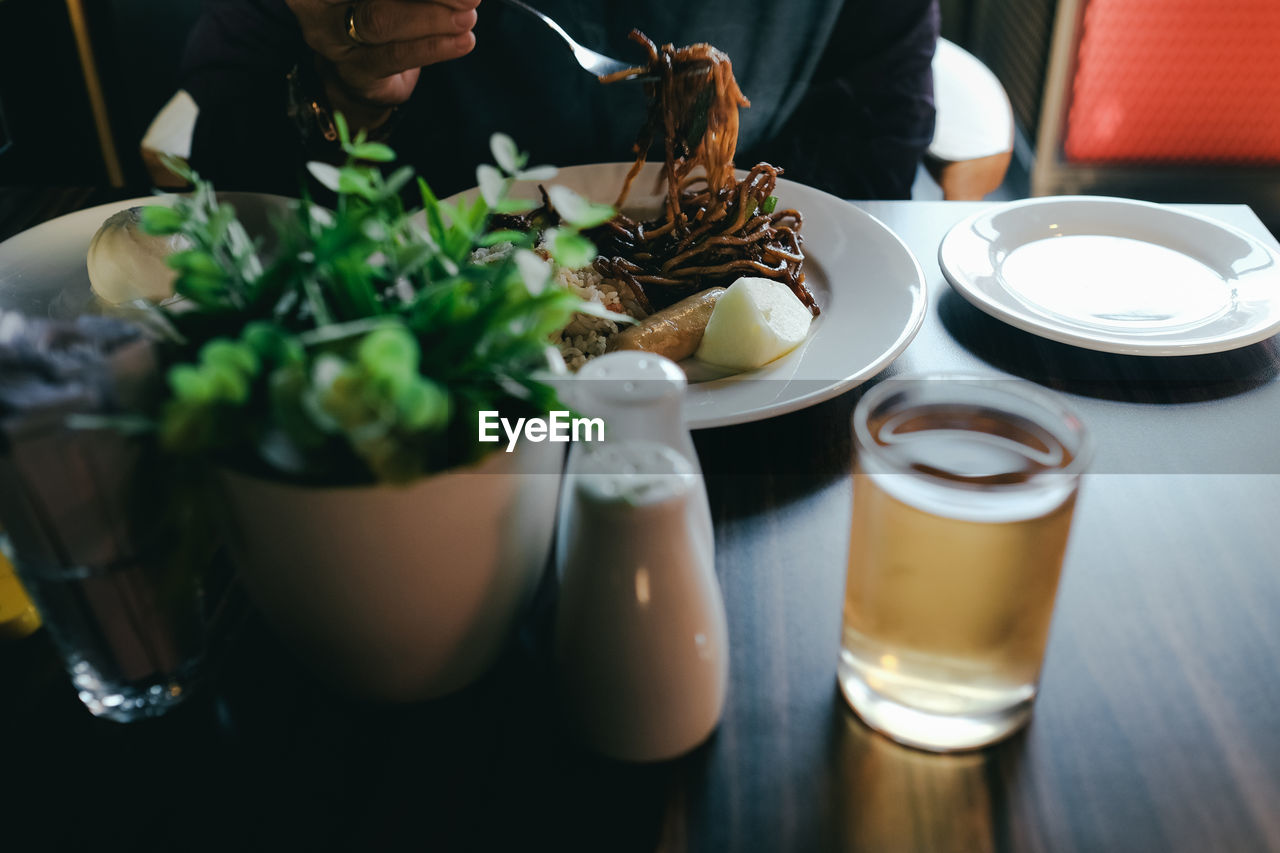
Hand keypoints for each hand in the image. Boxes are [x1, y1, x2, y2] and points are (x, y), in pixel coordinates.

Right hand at [286, 0, 480, 128]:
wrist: (363, 74)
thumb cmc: (383, 9)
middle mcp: (317, 1)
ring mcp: (331, 36)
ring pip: (379, 20)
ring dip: (431, 18)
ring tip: (469, 16)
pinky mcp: (353, 71)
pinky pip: (393, 56)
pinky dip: (433, 47)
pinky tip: (463, 41)